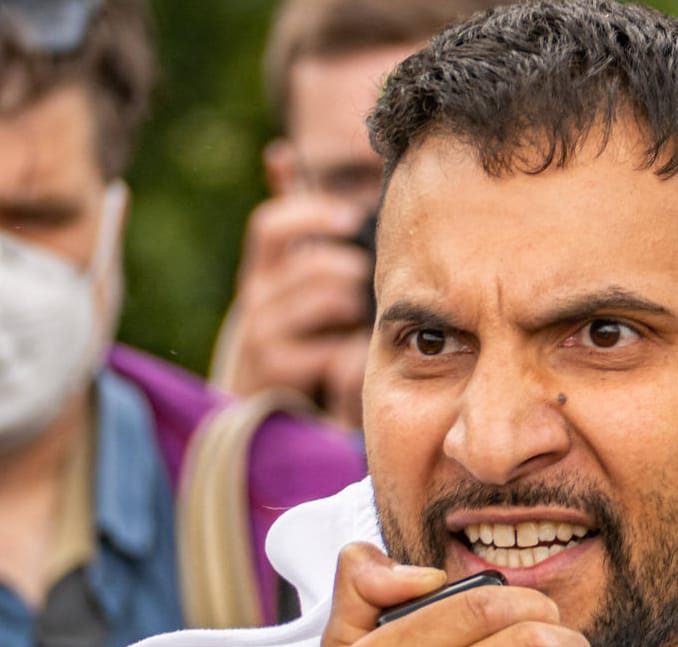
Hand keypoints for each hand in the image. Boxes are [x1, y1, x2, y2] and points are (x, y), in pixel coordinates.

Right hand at [219, 193, 372, 427]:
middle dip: (355, 270)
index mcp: (262, 270)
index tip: (351, 216)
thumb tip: (280, 152)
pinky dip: (356, 351)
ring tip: (365, 322)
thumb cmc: (292, 336)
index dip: (312, 214)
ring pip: (329, 300)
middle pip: (315, 264)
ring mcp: (261, 336)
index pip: (272, 225)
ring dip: (360, 308)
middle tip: (372, 283)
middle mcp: (254, 299)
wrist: (259, 412)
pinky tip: (361, 356)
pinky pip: (334, 349)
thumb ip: (292, 223)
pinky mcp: (275, 372)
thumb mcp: (288, 279)